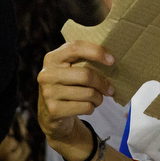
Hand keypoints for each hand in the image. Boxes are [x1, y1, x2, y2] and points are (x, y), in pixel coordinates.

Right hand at [36, 41, 114, 159]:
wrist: (50, 112)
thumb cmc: (66, 86)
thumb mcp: (68, 69)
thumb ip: (83, 61)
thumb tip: (111, 60)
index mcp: (52, 58)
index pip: (76, 48)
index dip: (96, 52)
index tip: (111, 60)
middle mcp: (47, 74)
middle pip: (85, 75)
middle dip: (102, 83)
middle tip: (110, 89)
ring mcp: (49, 93)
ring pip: (88, 93)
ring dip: (98, 98)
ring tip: (97, 99)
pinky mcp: (54, 110)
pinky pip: (85, 107)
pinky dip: (92, 108)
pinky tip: (88, 106)